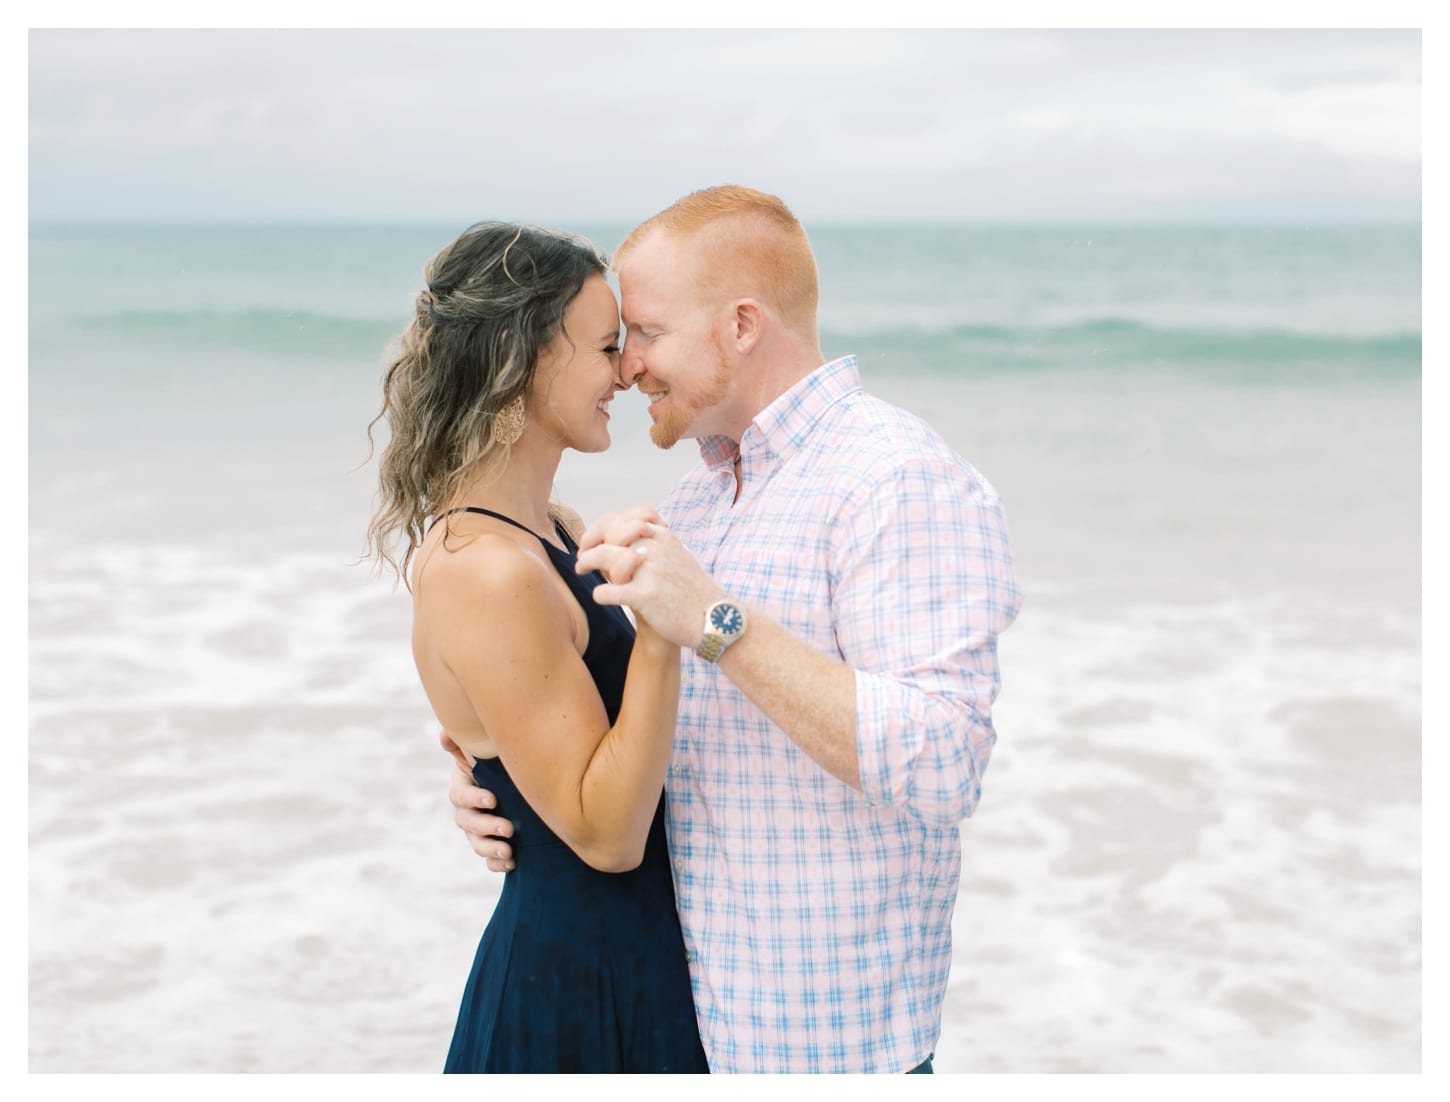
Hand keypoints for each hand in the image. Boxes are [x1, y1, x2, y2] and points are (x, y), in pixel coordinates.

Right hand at [440, 729, 515, 871]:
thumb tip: (445, 734)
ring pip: (477, 844)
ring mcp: (477, 832)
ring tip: (509, 852)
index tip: (492, 800)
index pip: (461, 796)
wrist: (513, 784)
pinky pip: (488, 860)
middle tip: (508, 828)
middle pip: (469, 823)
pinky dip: (497, 864)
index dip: (474, 799)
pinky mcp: (490, 846)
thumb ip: (463, 743)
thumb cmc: (495, 763)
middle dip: (488, 827)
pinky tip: (511, 864)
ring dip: (491, 849)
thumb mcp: (481, 751)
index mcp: (462, 788)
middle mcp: (466, 812)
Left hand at [576, 512, 724, 650]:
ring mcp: (650, 571)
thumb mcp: (676, 557)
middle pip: (611, 534)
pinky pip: (610, 591)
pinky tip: (599, 597)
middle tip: (582, 557)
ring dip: (587, 562)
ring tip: (581, 570)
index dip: (600, 528)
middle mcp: (656, 548)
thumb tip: (621, 542)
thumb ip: (652, 546)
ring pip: (606, 557)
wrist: (715, 619)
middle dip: (590, 544)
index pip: (622, 519)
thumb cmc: (692, 592)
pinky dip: (600, 594)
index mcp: (662, 536)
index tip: (591, 541)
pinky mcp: (646, 596)